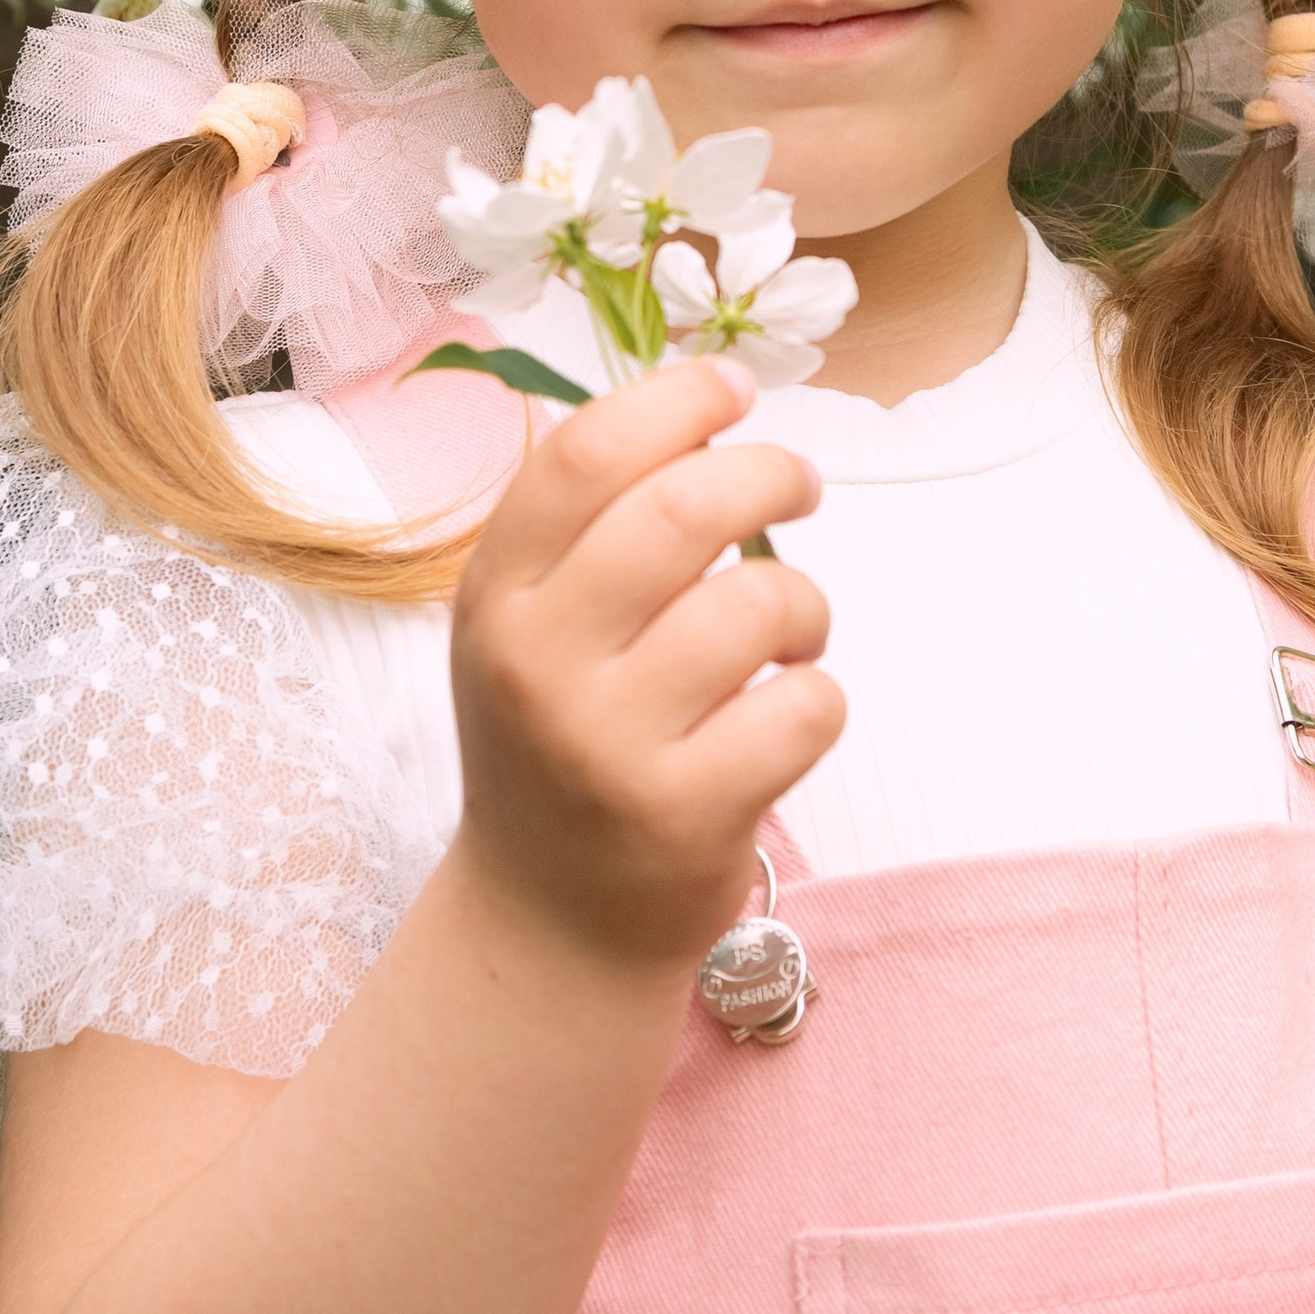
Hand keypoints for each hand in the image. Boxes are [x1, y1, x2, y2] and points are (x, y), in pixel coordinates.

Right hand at [448, 360, 841, 978]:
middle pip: (684, 509)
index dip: (677, 399)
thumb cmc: (563, 741)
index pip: (587, 454)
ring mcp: (610, 745)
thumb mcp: (529, 625)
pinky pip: (806, 706)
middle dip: (769, 473)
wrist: (549, 924)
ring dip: (805, 602)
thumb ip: (588, 523)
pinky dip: (819, 696)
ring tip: (789, 631)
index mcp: (496, 595)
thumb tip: (706, 406)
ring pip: (762, 603)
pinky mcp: (687, 814)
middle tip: (801, 485)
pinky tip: (781, 716)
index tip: (732, 389)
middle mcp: (539, 664)